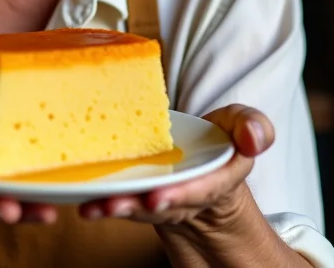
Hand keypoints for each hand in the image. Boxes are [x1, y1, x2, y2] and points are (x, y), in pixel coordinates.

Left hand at [78, 104, 273, 227]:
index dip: (178, 195)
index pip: (199, 190)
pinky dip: (99, 200)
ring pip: (136, 205)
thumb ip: (251, 126)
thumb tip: (253, 138)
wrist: (196, 162)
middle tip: (115, 205)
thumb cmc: (217, 140)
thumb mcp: (239, 126)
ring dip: (114, 207)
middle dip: (138, 207)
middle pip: (161, 204)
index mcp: (213, 179)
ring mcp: (157, 195)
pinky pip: (118, 197)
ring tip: (92, 207)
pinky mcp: (134, 192)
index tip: (156, 199)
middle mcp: (183, 194)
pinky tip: (80, 200)